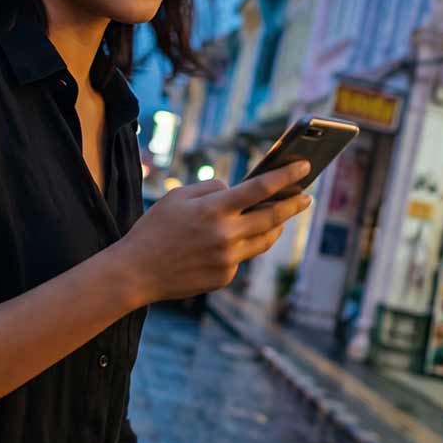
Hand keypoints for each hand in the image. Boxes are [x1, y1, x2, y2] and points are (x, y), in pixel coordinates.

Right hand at [116, 162, 313, 303]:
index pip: (260, 188)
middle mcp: (225, 234)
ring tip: (281, 216)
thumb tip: (237, 189)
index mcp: (213, 209)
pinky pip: (243, 256)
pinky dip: (242, 245)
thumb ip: (210, 188)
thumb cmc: (154, 228)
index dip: (286, 175)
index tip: (304, 166)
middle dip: (294, 204)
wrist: (136, 272)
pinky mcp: (225, 276)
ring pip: (265, 240)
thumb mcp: (177, 196)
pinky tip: (237, 240)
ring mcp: (227, 258)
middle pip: (273, 216)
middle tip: (307, 196)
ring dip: (277, 226)